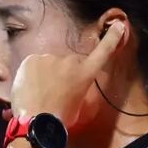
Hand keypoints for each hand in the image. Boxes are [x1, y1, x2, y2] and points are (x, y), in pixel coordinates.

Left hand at [10, 21, 125, 127]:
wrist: (36, 122)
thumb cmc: (60, 119)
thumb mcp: (77, 105)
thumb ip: (77, 88)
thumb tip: (70, 85)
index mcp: (85, 73)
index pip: (102, 52)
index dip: (111, 38)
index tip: (118, 25)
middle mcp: (70, 61)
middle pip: (67, 63)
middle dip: (61, 73)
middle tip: (52, 92)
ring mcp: (50, 58)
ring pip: (48, 63)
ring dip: (45, 74)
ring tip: (39, 93)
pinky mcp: (32, 59)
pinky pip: (33, 64)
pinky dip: (31, 74)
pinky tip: (29, 88)